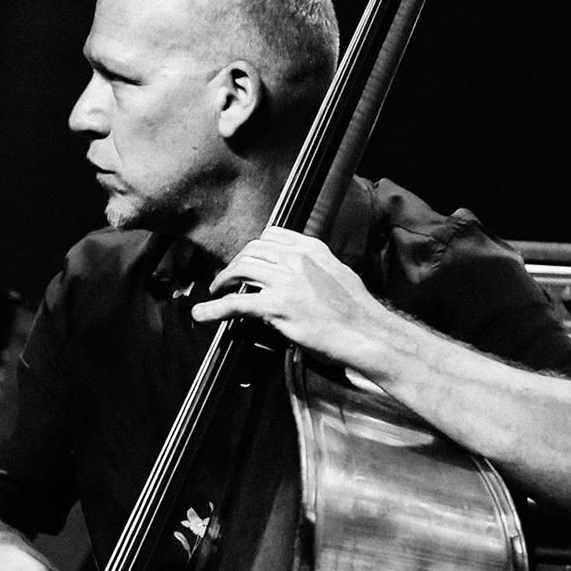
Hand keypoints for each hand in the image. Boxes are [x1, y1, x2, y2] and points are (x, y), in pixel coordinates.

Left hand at [190, 226, 393, 368]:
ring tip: (216, 291)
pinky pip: (235, 303)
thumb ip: (316, 268)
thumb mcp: (339, 275)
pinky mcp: (276, 306)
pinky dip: (213, 308)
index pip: (270, 236)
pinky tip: (202, 313)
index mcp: (311, 249)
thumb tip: (301, 273)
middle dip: (235, 264)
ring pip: (239, 269)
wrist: (367, 334)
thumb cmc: (357, 312)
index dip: (253, 248)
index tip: (246, 259)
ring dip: (222, 280)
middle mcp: (296, 259)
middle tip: (228, 278)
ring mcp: (285, 282)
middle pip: (251, 251)